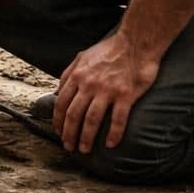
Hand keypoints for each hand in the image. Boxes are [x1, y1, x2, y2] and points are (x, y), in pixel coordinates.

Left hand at [53, 32, 159, 152]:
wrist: (135, 43)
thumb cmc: (109, 50)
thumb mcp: (82, 57)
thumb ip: (68, 74)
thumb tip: (58, 92)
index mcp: (77, 76)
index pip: (62, 103)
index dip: (58, 121)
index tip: (58, 132)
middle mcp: (89, 85)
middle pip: (74, 115)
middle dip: (69, 133)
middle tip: (69, 147)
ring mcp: (107, 91)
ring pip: (92, 120)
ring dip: (86, 137)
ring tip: (84, 149)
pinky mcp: (126, 95)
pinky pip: (118, 119)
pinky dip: (113, 134)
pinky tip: (111, 144)